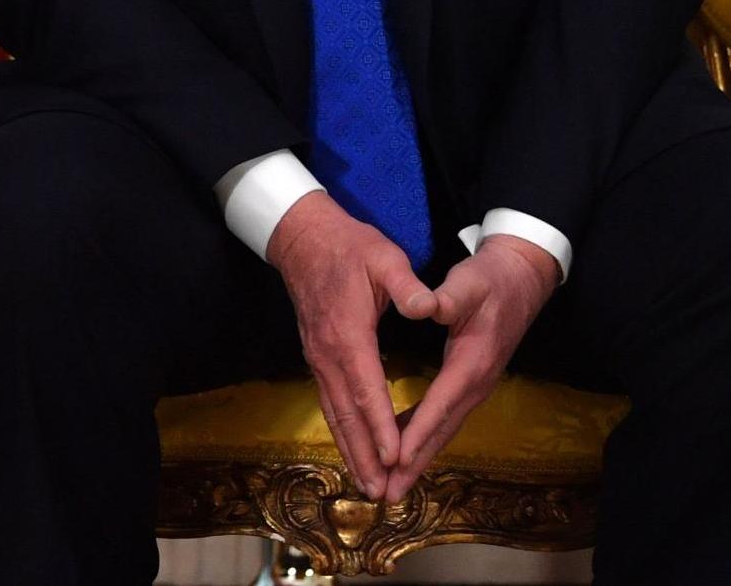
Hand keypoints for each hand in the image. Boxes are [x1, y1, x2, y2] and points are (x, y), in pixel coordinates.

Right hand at [266, 190, 438, 500]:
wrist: (302, 238)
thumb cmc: (350, 246)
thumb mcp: (384, 256)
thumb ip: (406, 284)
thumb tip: (428, 306)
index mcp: (348, 331)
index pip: (367, 385)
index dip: (381, 423)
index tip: (394, 456)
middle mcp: (327, 352)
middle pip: (346, 411)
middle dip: (364, 453)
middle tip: (380, 492)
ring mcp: (318, 356)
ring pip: (334, 412)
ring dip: (350, 450)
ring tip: (367, 485)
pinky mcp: (317, 357)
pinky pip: (329, 402)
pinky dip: (341, 431)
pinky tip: (352, 450)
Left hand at [386, 234, 558, 498]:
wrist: (519, 279)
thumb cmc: (490, 280)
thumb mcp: (469, 283)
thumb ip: (448, 297)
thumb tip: (428, 306)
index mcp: (472, 361)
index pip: (440, 403)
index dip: (418, 431)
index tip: (395, 458)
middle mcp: (476, 382)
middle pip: (442, 430)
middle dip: (415, 462)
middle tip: (388, 493)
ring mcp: (474, 386)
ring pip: (442, 429)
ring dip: (417, 458)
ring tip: (390, 486)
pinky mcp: (468, 383)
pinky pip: (442, 418)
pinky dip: (421, 438)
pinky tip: (399, 449)